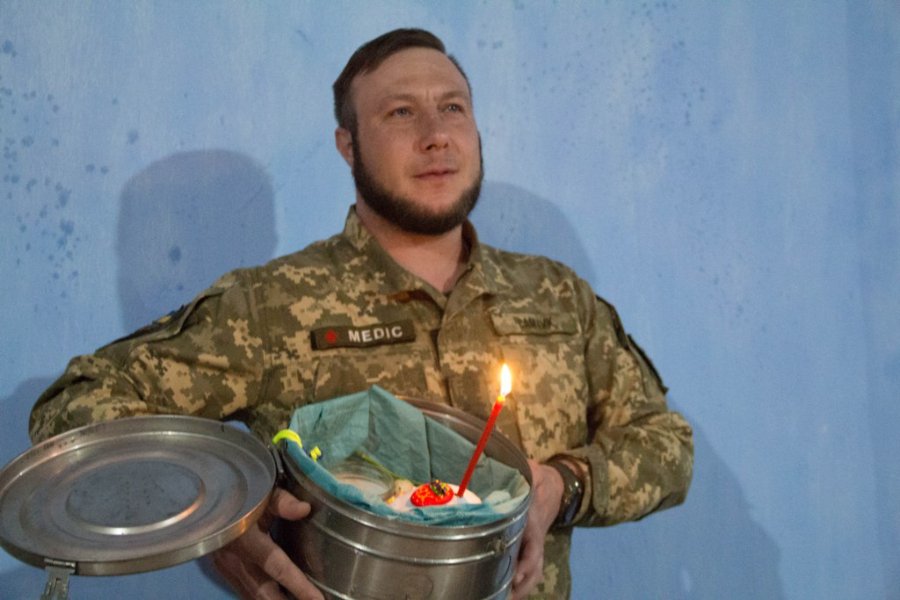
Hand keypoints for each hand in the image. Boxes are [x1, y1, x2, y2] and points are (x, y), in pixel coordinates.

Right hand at [212, 487, 323, 599]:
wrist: (206, 499)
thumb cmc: (240, 493)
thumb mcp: (263, 492)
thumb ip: (283, 501)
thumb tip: (305, 509)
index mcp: (247, 539)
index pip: (277, 566)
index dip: (298, 585)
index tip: (317, 599)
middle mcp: (235, 559)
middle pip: (264, 592)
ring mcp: (227, 569)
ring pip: (253, 596)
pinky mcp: (223, 572)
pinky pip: (245, 592)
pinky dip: (262, 598)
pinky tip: (279, 598)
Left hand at [510, 459, 563, 599]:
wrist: (556, 485)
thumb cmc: (538, 477)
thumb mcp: (530, 469)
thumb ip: (520, 469)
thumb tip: (496, 459)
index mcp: (534, 519)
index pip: (532, 542)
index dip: (526, 560)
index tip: (517, 575)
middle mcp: (535, 536)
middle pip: (533, 565)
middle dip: (522, 581)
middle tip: (506, 596)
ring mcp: (534, 544)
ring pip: (533, 571)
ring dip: (521, 587)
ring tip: (505, 599)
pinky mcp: (530, 548)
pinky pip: (529, 570)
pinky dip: (521, 583)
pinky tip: (506, 594)